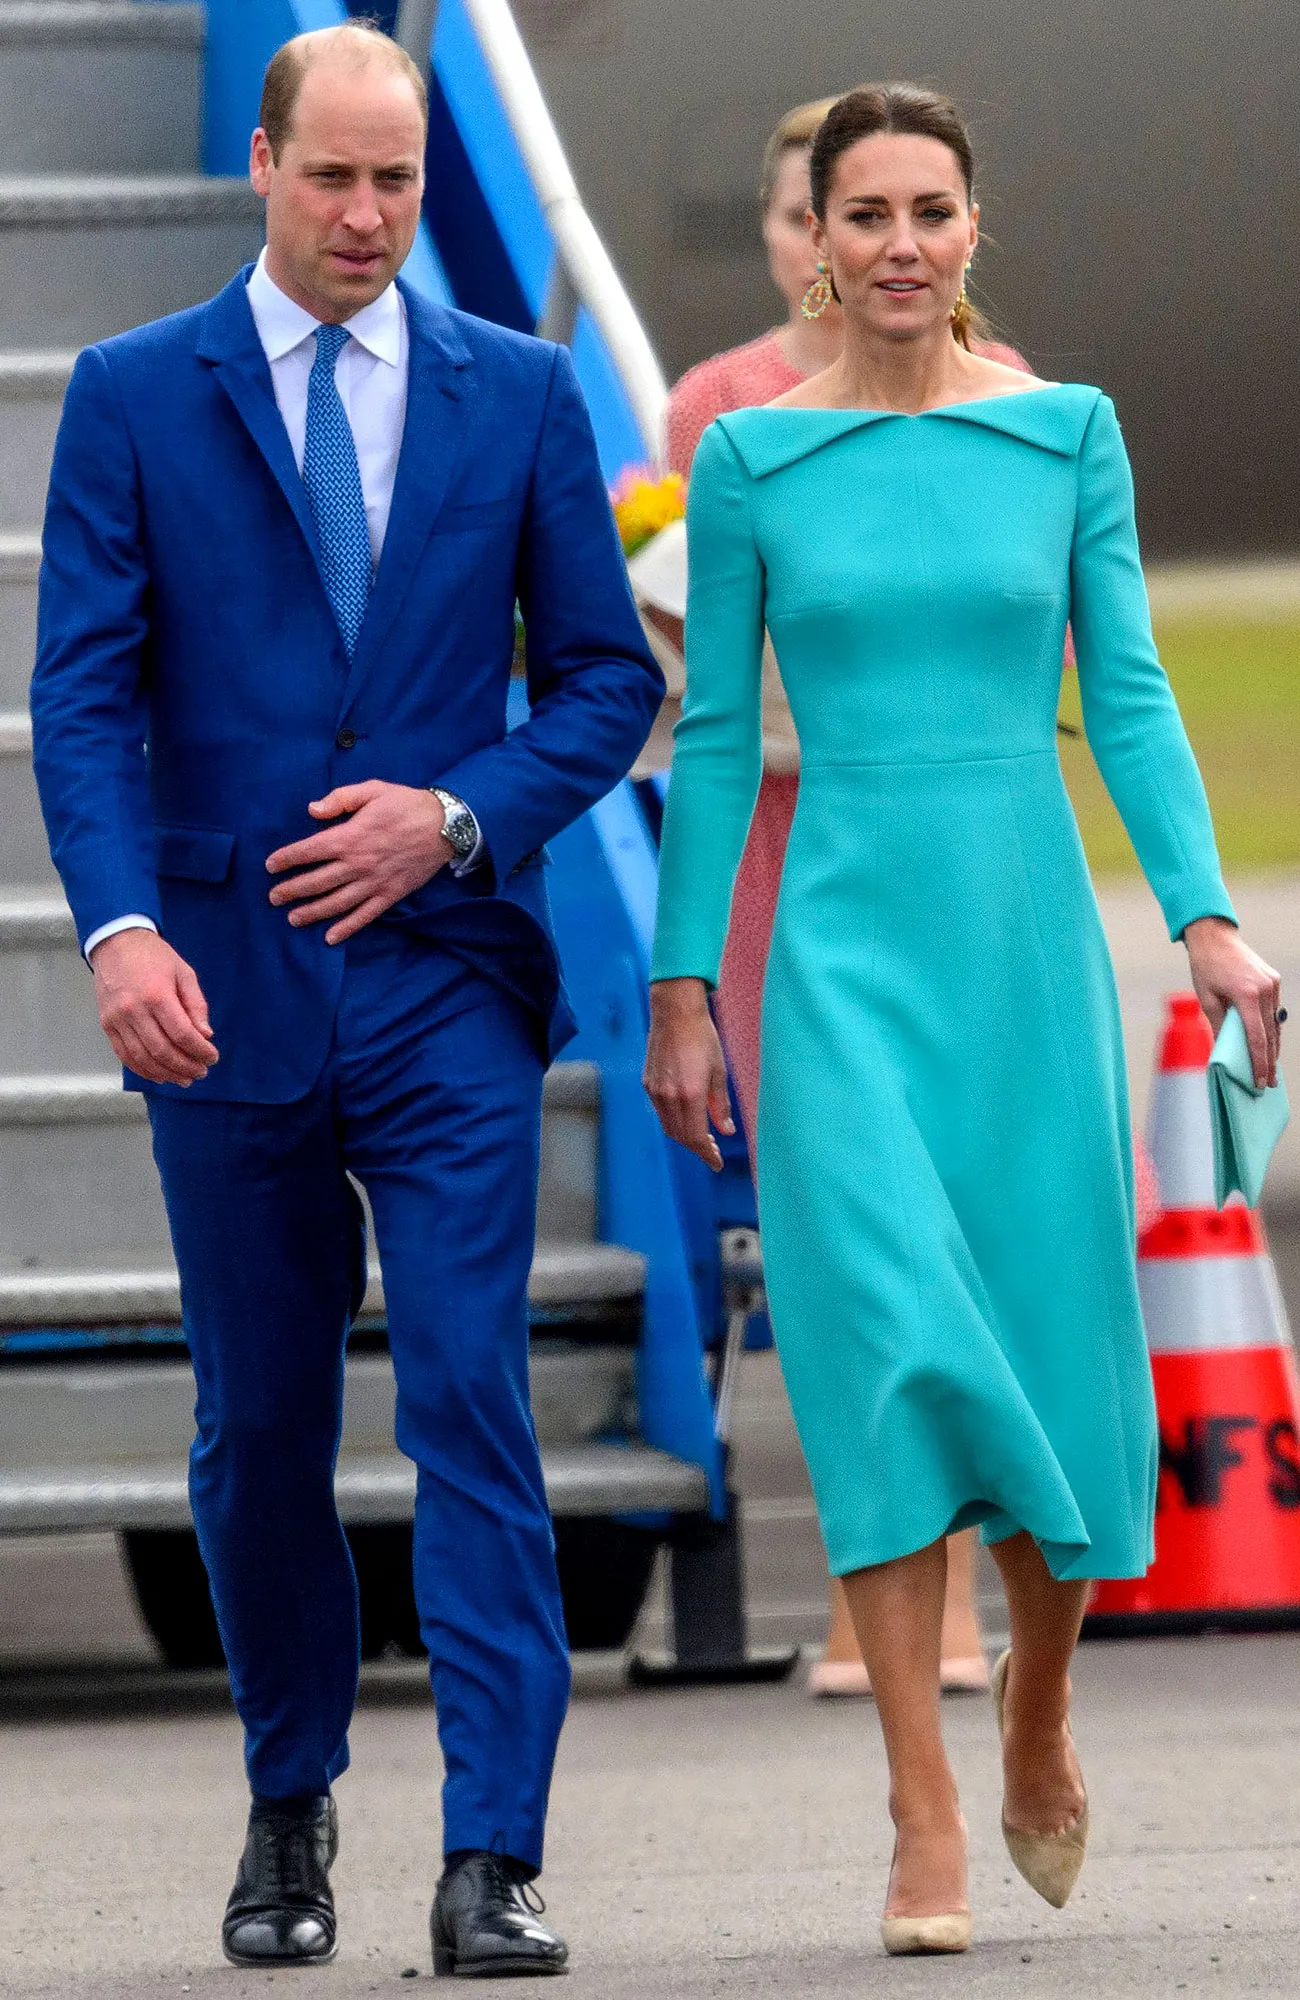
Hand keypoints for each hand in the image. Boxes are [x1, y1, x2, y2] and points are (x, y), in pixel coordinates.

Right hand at [90, 929, 216, 1085]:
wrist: (116, 943)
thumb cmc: (154, 957)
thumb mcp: (184, 973)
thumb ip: (196, 1005)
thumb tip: (206, 1035)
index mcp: (157, 995)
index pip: (182, 1034)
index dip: (200, 1051)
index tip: (212, 1058)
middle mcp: (134, 1010)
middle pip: (162, 1051)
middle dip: (186, 1067)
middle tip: (201, 1072)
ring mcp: (117, 1020)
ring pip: (143, 1058)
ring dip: (166, 1073)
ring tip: (184, 1079)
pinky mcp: (107, 1025)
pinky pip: (125, 1055)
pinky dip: (143, 1070)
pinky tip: (159, 1075)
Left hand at [266, 781, 454, 944]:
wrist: (445, 825)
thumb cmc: (406, 804)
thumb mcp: (372, 790)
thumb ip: (340, 799)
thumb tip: (312, 810)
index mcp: (349, 837)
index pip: (308, 851)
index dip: (286, 859)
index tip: (270, 866)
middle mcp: (357, 864)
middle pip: (316, 882)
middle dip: (291, 890)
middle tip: (273, 898)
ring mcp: (373, 883)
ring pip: (336, 903)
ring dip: (311, 912)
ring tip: (293, 918)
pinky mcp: (390, 895)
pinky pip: (364, 915)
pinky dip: (347, 928)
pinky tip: (330, 937)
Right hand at [643, 977, 734, 1170]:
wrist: (675, 1013)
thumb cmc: (702, 1038)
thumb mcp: (718, 1072)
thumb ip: (720, 1105)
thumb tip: (726, 1131)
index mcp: (690, 1095)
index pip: (697, 1137)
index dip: (707, 1154)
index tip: (717, 1164)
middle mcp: (669, 1097)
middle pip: (681, 1136)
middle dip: (697, 1148)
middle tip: (712, 1150)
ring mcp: (655, 1090)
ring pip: (668, 1126)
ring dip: (684, 1136)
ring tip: (701, 1136)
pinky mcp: (648, 1083)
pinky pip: (660, 1112)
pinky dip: (673, 1120)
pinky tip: (685, 1115)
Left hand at [1184, 916, 1282, 1087]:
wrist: (1215, 938)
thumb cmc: (1205, 969)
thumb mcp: (1207, 1000)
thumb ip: (1220, 1027)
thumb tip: (1226, 1053)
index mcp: (1246, 995)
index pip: (1257, 1038)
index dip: (1259, 1063)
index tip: (1260, 1082)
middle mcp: (1264, 990)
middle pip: (1270, 1035)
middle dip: (1269, 1062)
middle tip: (1268, 1084)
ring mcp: (1272, 984)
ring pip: (1275, 1024)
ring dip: (1272, 1047)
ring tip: (1269, 1069)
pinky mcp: (1274, 980)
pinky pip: (1274, 1011)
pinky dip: (1270, 1028)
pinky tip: (1268, 1044)